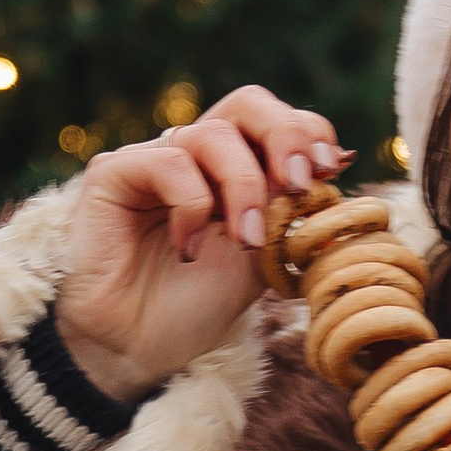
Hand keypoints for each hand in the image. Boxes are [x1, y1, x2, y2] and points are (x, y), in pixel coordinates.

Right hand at [57, 86, 346, 399]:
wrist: (139, 347)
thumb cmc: (198, 304)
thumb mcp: (263, 256)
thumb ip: (289, 210)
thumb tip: (336, 164)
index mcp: (237, 168)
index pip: (278, 121)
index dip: (308, 133)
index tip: (330, 170)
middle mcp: (196, 155)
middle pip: (248, 103)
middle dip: (285, 135)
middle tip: (298, 182)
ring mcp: (154, 160)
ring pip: (213, 134)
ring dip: (244, 186)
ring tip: (246, 241)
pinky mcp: (114, 173)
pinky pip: (169, 162)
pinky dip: (192, 205)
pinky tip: (185, 247)